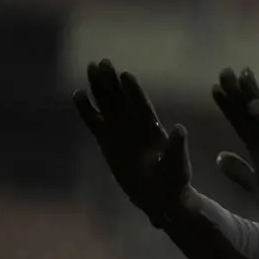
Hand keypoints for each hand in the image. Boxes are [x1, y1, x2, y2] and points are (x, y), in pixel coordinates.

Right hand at [73, 59, 191, 226]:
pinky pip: (95, 122)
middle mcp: (136, 125)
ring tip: (91, 67)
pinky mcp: (107, 142)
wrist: (160, 197)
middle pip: (122, 99)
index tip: (126, 75)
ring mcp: (121, 131)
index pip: (142, 105)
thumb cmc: (174, 181)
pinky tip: (78, 94)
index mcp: (154, 129)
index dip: (134, 91)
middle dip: (112, 81)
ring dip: (100, 87)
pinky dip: (87, 109)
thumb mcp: (178, 164)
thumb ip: (177, 147)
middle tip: (101, 62)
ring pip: (108, 105)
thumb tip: (180, 128)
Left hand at [212, 67, 258, 230]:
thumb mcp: (255, 188)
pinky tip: (253, 105)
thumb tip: (219, 157)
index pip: (241, 123)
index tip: (214, 88)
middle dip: (238, 93)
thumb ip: (239, 172)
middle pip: (251, 114)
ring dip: (252, 95)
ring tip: (241, 74)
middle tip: (224, 70)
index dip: (228, 106)